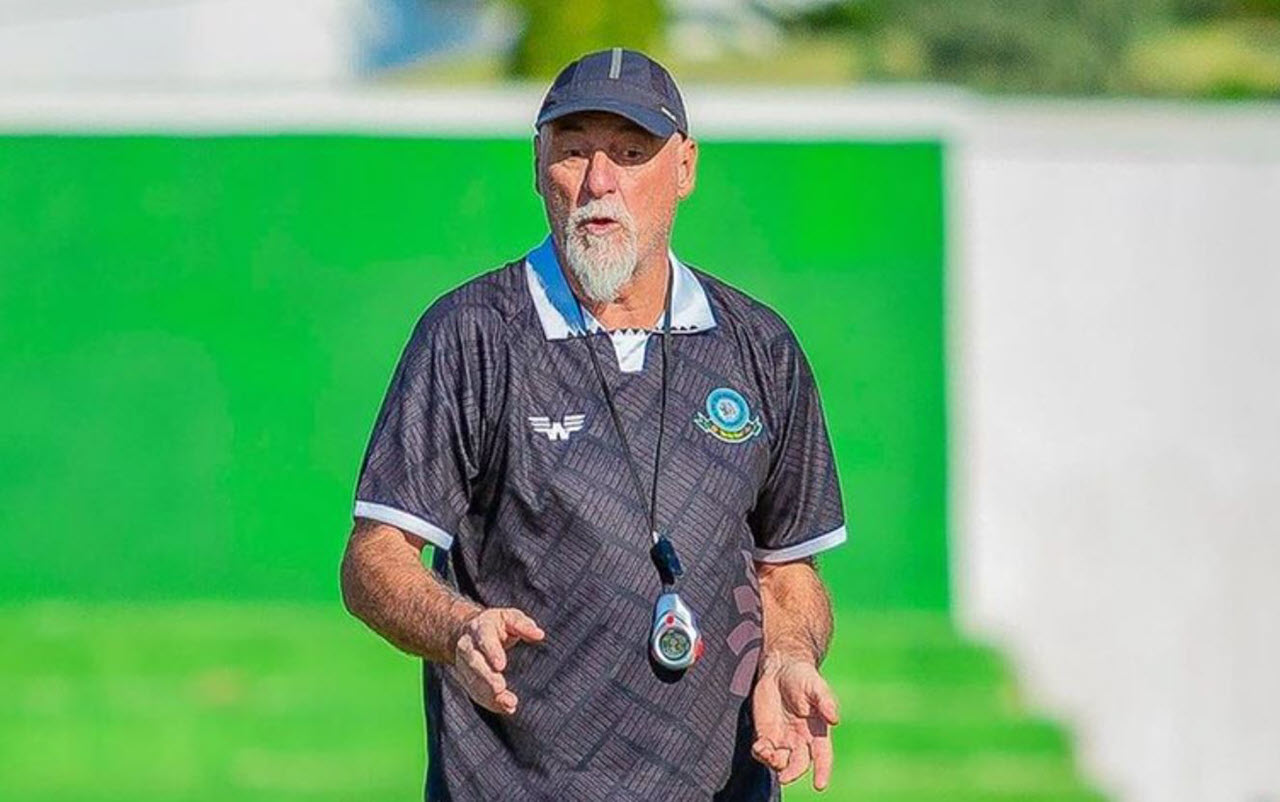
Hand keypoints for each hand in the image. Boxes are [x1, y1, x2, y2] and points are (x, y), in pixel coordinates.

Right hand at [450, 607, 544, 714]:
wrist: (469, 632)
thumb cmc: (496, 625)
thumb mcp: (510, 617)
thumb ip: (523, 625)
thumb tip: (539, 635)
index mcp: (480, 628)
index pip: (484, 640)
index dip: (492, 653)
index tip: (501, 666)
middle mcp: (468, 647)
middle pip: (474, 663)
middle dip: (486, 678)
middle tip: (500, 689)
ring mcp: (465, 665)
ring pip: (473, 681)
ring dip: (489, 695)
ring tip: (508, 704)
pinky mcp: (467, 680)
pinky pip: (475, 693)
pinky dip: (490, 702)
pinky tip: (506, 708)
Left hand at [750, 654, 839, 789]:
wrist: (779, 667)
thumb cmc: (802, 676)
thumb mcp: (816, 686)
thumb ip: (825, 701)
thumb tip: (834, 719)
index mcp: (817, 732)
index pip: (823, 757)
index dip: (823, 772)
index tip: (819, 785)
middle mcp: (801, 740)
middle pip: (799, 765)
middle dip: (792, 773)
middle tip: (784, 776)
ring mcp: (782, 739)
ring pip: (780, 762)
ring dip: (773, 763)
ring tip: (766, 752)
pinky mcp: (766, 735)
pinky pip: (763, 752)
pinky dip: (760, 754)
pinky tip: (759, 747)